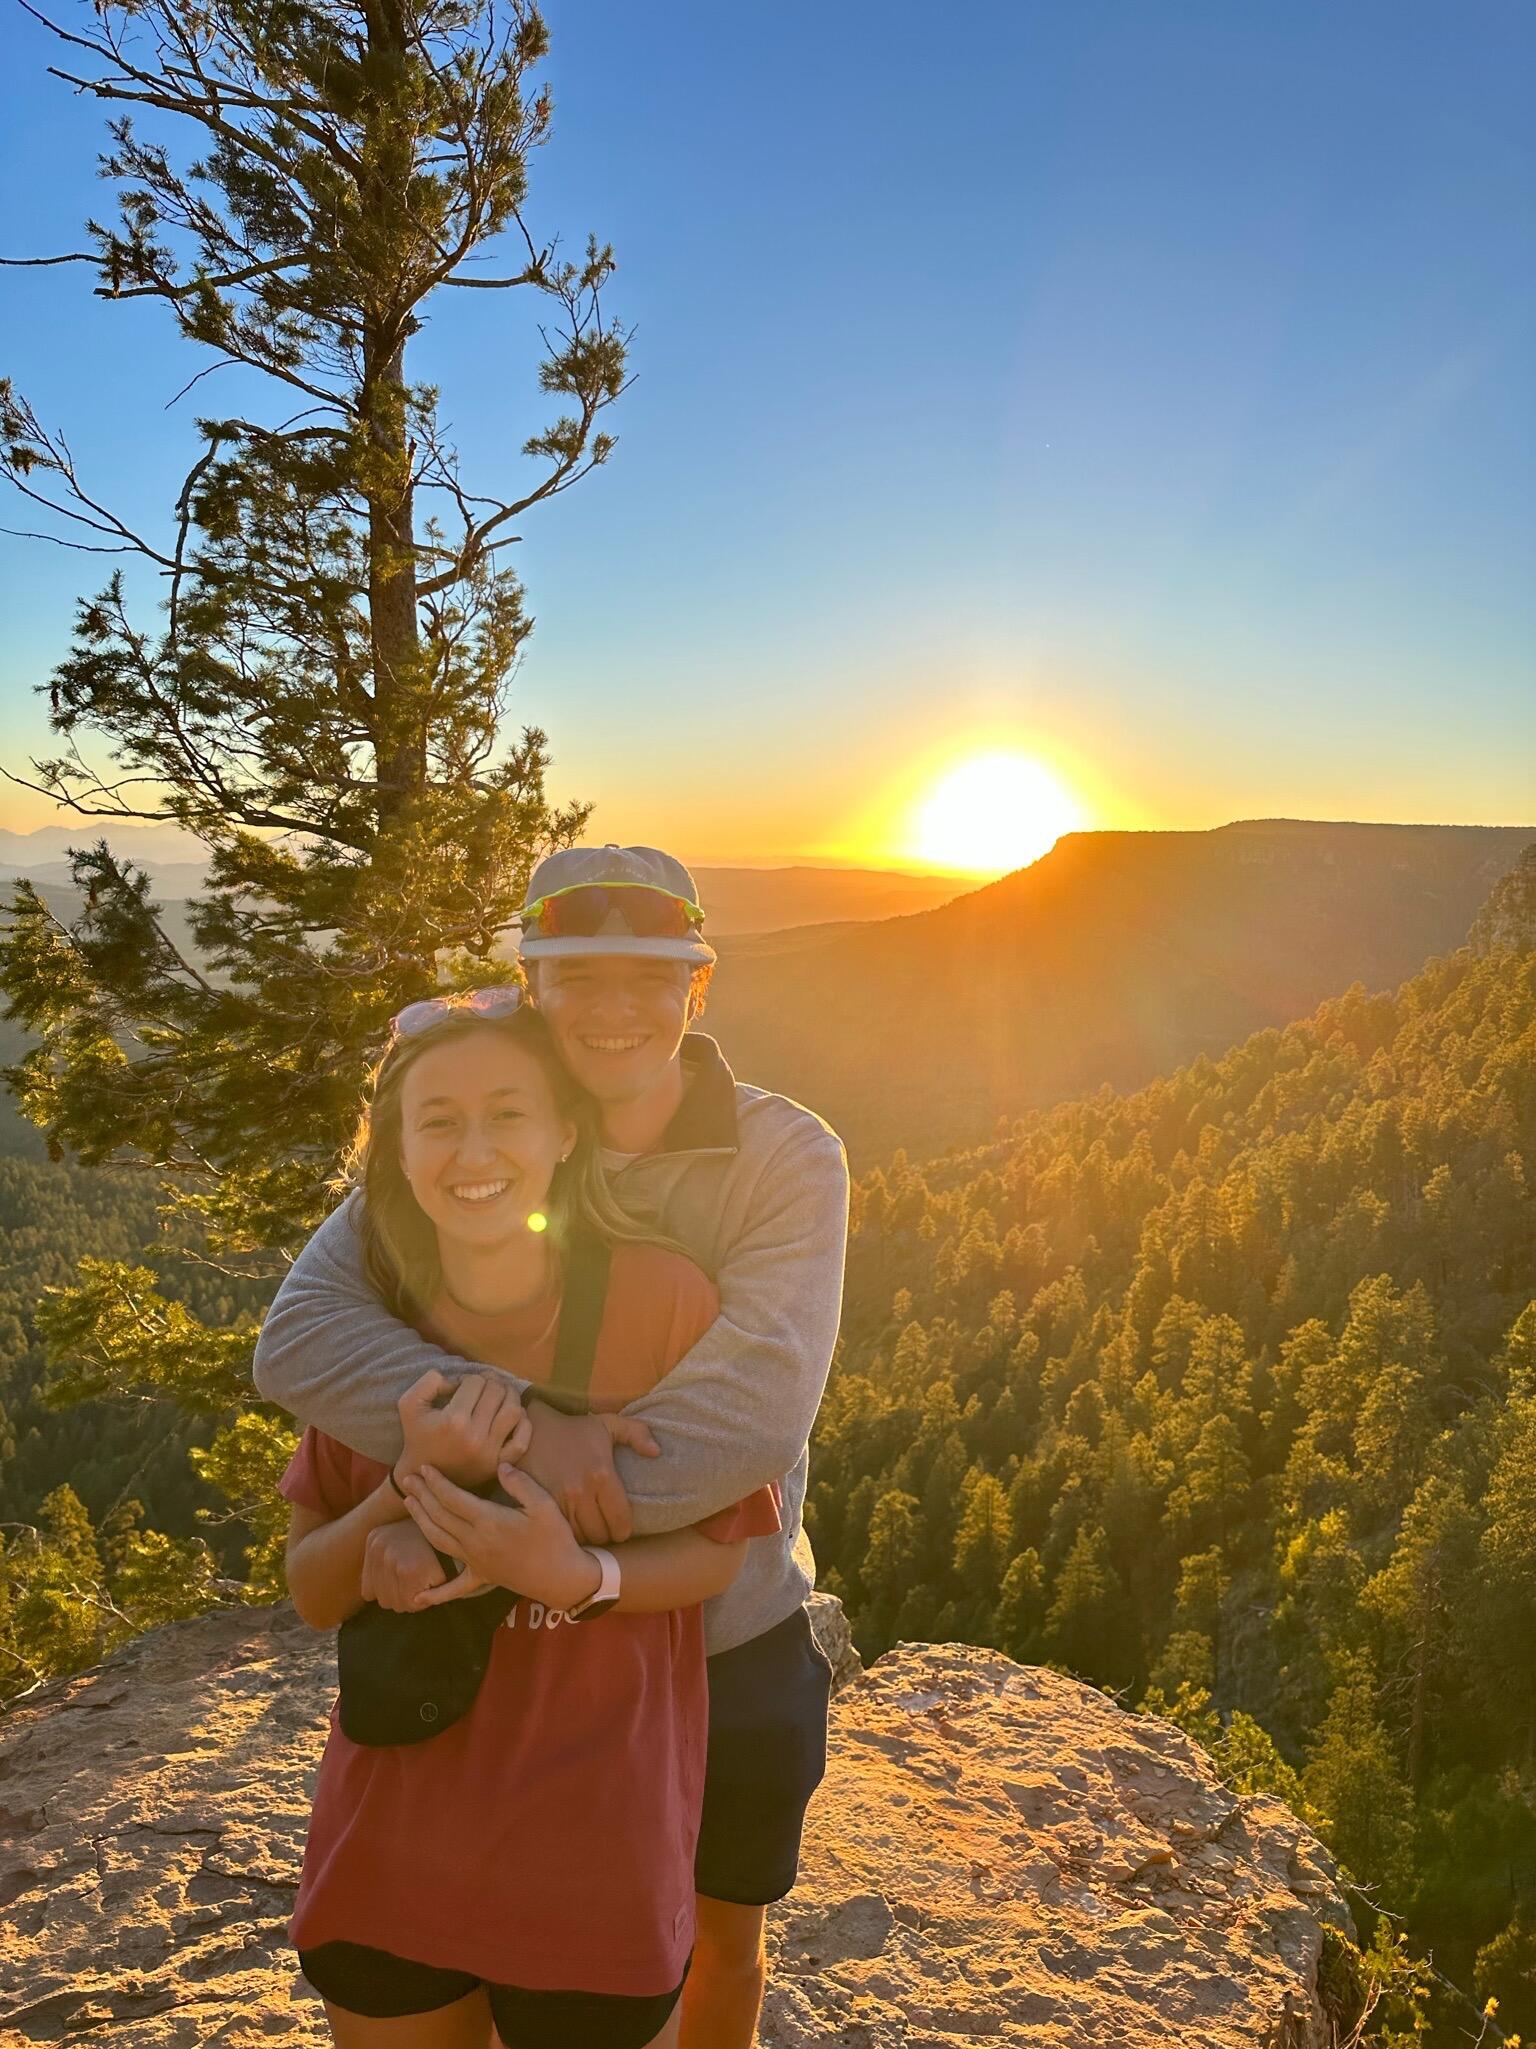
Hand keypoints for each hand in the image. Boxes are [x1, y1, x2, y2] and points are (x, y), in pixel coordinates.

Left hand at [360, 1519, 468, 1612]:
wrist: (458, 1533)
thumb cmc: (432, 1544)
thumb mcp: (402, 1546)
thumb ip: (383, 1568)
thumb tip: (370, 1596)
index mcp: (374, 1541)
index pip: (369, 1592)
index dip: (390, 1593)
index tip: (408, 1581)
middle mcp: (378, 1548)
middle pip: (382, 1599)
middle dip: (402, 1596)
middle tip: (421, 1578)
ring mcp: (391, 1558)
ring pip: (395, 1603)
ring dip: (412, 1599)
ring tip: (427, 1578)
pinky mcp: (408, 1570)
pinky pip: (410, 1603)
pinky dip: (424, 1600)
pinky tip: (433, 1582)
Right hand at [395, 1369, 530, 1487]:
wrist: (422, 1476)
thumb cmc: (417, 1437)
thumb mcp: (410, 1404)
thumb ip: (430, 1381)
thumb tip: (458, 1379)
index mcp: (453, 1420)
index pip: (476, 1382)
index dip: (469, 1378)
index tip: (461, 1387)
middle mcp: (475, 1436)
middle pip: (497, 1392)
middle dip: (491, 1382)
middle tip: (484, 1385)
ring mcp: (489, 1452)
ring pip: (514, 1411)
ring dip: (510, 1395)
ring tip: (500, 1394)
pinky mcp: (498, 1465)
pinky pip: (522, 1441)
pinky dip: (523, 1424)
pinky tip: (513, 1416)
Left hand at [401, 1462, 603, 1612]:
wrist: (563, 1577)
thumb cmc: (556, 1538)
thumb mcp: (544, 1505)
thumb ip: (520, 1483)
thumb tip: (500, 1466)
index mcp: (489, 1522)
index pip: (453, 1499)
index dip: (436, 1483)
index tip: (424, 1468)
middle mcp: (476, 1542)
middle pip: (440, 1516)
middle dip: (422, 1496)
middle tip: (408, 1479)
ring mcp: (476, 1562)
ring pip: (439, 1540)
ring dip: (421, 1521)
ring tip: (408, 1504)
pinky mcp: (482, 1577)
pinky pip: (455, 1588)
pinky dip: (435, 1594)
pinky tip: (418, 1598)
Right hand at [520, 1403, 659, 1544]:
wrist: (531, 1429)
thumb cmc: (573, 1429)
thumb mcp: (608, 1424)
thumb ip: (637, 1433)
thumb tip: (657, 1452)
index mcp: (602, 1475)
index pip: (620, 1520)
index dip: (624, 1530)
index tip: (621, 1529)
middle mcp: (581, 1492)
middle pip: (600, 1534)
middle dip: (605, 1536)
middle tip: (605, 1531)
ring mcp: (559, 1501)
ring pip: (579, 1538)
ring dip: (586, 1539)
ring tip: (589, 1533)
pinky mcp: (540, 1505)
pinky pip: (559, 1532)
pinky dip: (567, 1536)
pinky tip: (570, 1531)